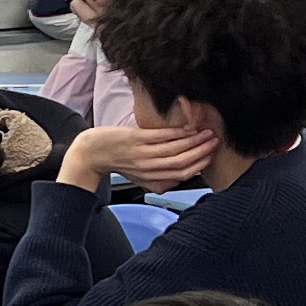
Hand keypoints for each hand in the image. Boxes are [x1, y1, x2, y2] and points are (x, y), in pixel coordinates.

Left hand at [63, 119, 215, 195]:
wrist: (91, 153)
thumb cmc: (116, 161)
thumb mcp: (139, 176)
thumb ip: (159, 178)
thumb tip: (178, 178)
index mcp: (151, 178)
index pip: (182, 174)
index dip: (199, 165)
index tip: (211, 156)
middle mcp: (148, 168)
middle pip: (182, 162)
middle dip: (202, 152)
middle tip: (215, 141)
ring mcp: (142, 153)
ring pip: (175, 149)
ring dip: (194, 141)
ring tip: (206, 132)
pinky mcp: (135, 139)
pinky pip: (161, 137)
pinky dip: (178, 133)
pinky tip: (188, 128)